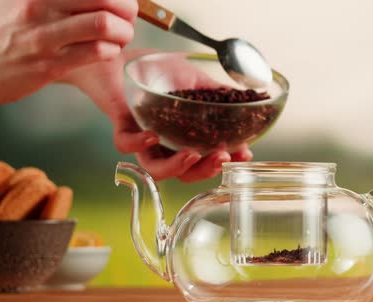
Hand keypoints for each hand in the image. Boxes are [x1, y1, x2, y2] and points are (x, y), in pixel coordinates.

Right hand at [0, 0, 136, 104]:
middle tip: (127, 20)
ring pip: (104, 24)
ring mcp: (45, 36)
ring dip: (123, 32)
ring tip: (119, 37)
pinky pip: (96, 52)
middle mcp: (40, 6)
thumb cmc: (10, 31)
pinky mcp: (51, 64)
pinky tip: (107, 51)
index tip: (121, 3)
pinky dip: (111, 50)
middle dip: (128, 10)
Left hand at [60, 49, 253, 181]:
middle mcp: (164, 144)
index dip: (226, 161)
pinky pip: (125, 143)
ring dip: (176, 167)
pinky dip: (138, 143)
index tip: (244, 154)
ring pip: (156, 169)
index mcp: (185, 138)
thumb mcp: (196, 81)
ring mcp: (142, 139)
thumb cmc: (159, 71)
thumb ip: (218, 94)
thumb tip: (251, 100)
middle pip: (185, 173)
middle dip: (206, 170)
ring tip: (192, 156)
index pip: (207, 159)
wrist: (124, 56)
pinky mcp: (121, 126)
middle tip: (223, 158)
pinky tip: (152, 135)